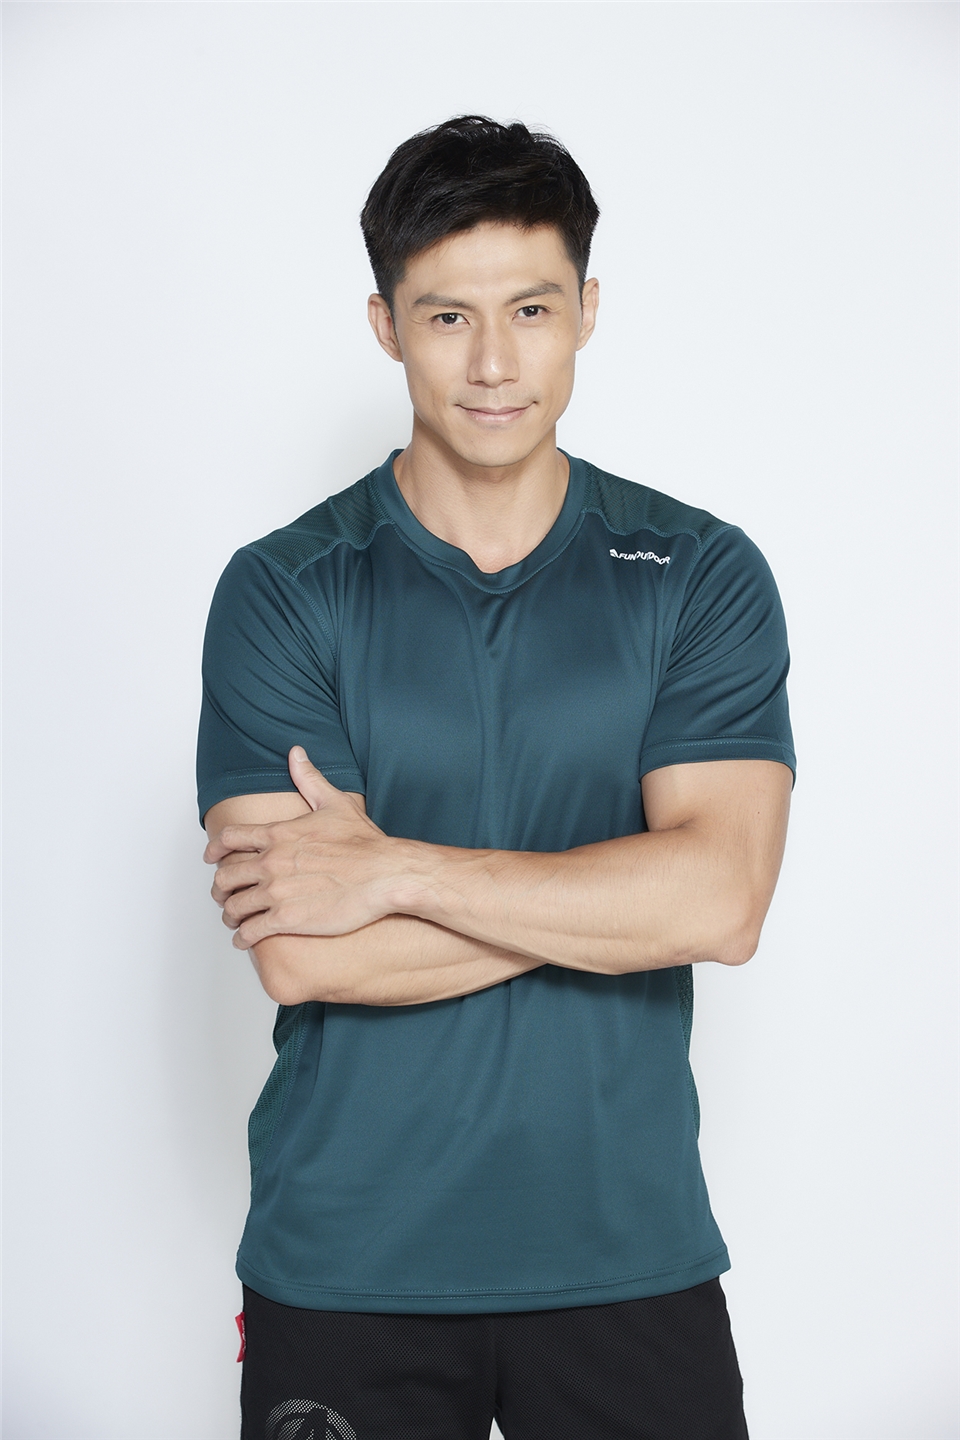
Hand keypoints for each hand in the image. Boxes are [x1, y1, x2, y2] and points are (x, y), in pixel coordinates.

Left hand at [204, 747, 406, 947]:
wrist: (384, 874)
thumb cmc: (364, 844)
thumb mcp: (335, 803)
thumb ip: (309, 779)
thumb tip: (296, 754)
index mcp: (278, 835)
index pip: (230, 839)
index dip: (214, 849)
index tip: (211, 857)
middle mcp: (271, 863)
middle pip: (225, 877)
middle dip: (220, 888)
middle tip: (223, 894)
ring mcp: (276, 893)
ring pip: (234, 907)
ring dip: (230, 915)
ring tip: (235, 920)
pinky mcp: (287, 919)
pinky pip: (251, 932)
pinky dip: (243, 938)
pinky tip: (246, 939)